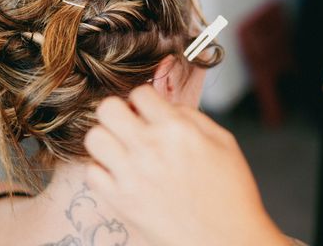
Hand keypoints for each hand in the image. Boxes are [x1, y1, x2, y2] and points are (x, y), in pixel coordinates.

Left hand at [83, 86, 289, 245]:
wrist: (229, 242)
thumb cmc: (231, 193)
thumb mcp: (223, 141)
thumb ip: (191, 115)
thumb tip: (164, 105)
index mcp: (177, 129)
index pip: (139, 92)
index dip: (143, 99)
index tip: (148, 112)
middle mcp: (150, 148)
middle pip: (107, 108)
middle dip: (117, 111)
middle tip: (128, 125)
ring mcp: (131, 175)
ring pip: (94, 137)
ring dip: (106, 139)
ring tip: (121, 149)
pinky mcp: (121, 202)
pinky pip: (91, 173)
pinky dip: (101, 171)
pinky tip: (119, 175)